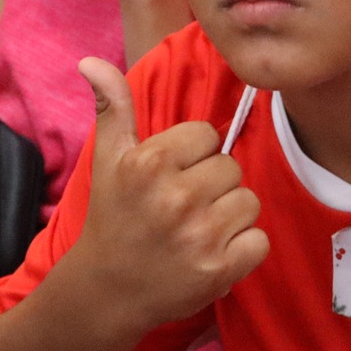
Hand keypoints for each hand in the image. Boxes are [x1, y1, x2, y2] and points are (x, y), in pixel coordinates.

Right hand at [68, 59, 267, 334]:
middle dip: (213, 184)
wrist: (108, 289)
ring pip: (249, 202)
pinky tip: (213, 252)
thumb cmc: (112, 217)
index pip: (207, 135)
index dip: (193, 155)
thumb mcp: (108, 158)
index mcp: (151, 163)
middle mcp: (177, 197)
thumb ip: (112, 106)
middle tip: (183, 206)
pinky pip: (259, 241)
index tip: (172, 175)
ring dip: (230, 215)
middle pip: (231, 168)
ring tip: (199, 228)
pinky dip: (243, 248)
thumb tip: (91, 60)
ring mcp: (201, 236)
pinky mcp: (220, 270)